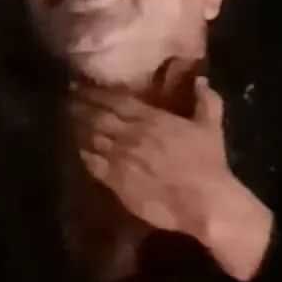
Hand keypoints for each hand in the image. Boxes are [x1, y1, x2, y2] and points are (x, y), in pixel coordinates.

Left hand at [70, 68, 270, 276]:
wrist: (203, 202)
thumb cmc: (209, 163)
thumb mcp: (211, 127)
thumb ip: (205, 101)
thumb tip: (201, 79)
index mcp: (151, 118)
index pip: (115, 101)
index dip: (97, 93)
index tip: (84, 87)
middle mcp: (130, 134)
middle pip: (97, 116)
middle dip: (82, 107)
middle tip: (70, 101)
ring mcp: (120, 158)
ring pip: (91, 137)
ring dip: (78, 127)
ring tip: (70, 121)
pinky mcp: (115, 181)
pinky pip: (92, 162)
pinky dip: (84, 153)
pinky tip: (79, 148)